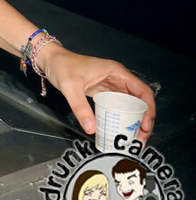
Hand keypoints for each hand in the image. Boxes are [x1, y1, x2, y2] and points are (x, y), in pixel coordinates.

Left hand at [39, 44, 156, 140]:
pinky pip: (118, 105)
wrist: (50, 60)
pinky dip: (121, 117)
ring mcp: (111, 85)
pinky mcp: (103, 91)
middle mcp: (118, 78)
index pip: (143, 91)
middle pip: (139, 100)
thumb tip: (92, 129)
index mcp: (116, 72)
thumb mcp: (70, 87)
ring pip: (130, 104)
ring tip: (132, 138)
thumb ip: (80, 108)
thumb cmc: (61, 66)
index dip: (149, 109)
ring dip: (134, 120)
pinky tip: (118, 129)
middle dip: (144, 120)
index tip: (146, 126)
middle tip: (140, 138)